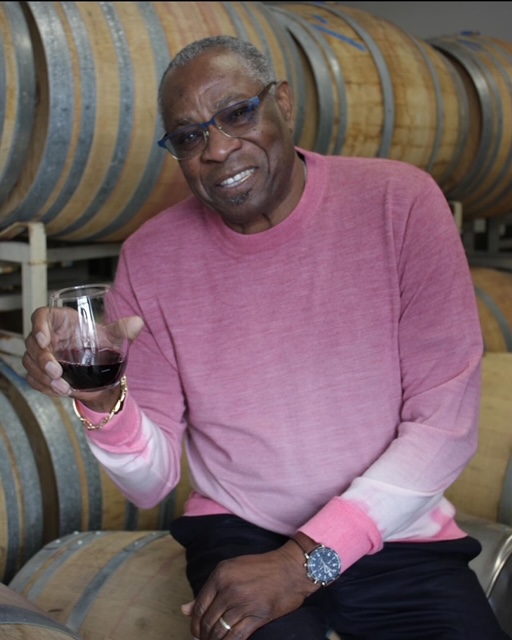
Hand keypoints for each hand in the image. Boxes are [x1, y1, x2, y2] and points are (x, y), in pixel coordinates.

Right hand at [22, 306, 143, 408]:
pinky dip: (43, 387)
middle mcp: (47, 336)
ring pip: (30, 363)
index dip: (39, 326)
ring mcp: (40, 355)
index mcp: (60, 321)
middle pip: (32, 343)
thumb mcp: (113, 338)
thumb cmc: (101, 346)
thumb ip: (123, 330)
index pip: (41, 316)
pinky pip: (33, 379)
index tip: (45, 340)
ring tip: (63, 387)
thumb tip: (138, 322)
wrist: (100, 370)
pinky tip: (58, 391)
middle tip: (57, 372)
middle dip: (43, 359)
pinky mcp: (39, 372)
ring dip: (43, 377)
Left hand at [182, 540, 319, 639]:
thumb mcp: (231, 570)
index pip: (200, 606)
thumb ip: (208, 591)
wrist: (291, 568)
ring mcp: (243, 602)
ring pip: (219, 631)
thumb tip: (184, 610)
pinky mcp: (257, 615)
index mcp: (221, 574)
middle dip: (203, 636)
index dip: (195, 623)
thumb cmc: (261, 568)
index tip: (196, 632)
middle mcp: (229, 588)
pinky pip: (235, 637)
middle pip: (208, 621)